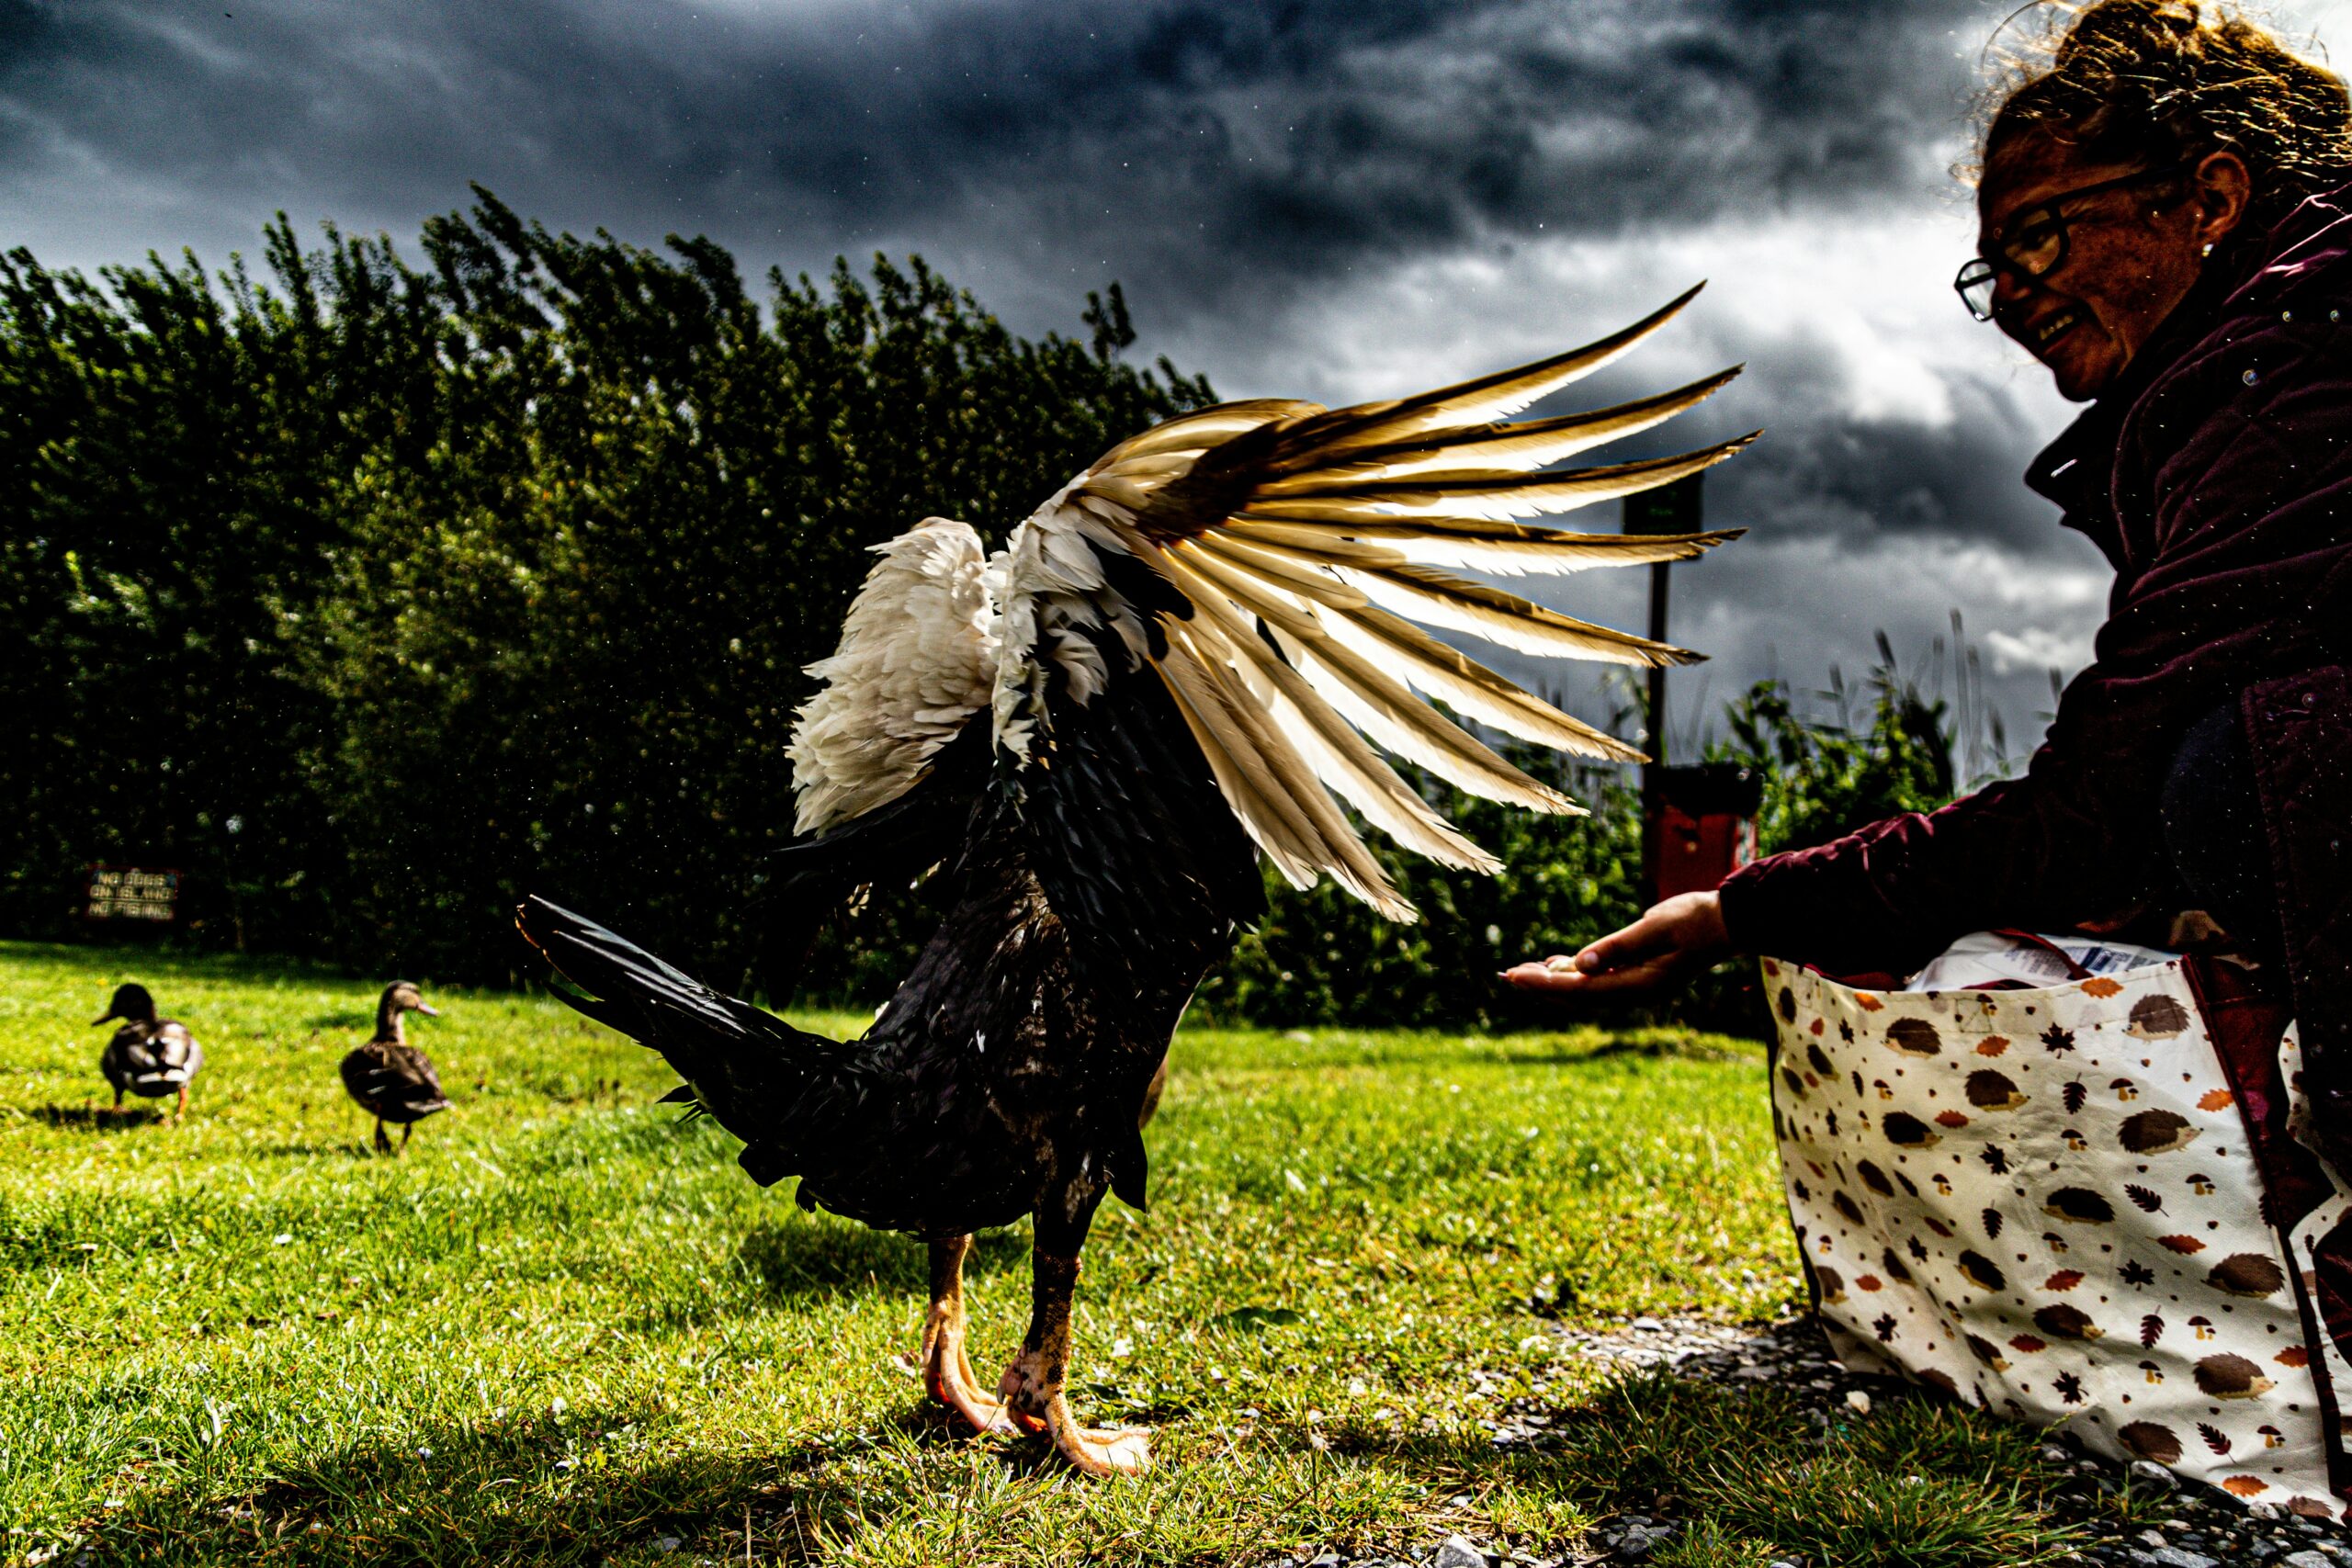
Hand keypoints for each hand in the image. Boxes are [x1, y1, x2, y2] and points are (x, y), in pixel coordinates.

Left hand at [1501, 891, 1734, 997]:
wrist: (1730, 921)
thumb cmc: (1695, 919)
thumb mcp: (1655, 927)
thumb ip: (1618, 946)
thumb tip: (1581, 965)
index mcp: (1640, 984)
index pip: (1581, 989)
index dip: (1544, 984)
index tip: (1514, 976)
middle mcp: (1637, 993)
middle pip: (1578, 996)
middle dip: (1541, 986)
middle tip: (1505, 975)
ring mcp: (1639, 987)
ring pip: (1586, 990)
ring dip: (1555, 982)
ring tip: (1522, 971)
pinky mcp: (1641, 976)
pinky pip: (1599, 981)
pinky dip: (1575, 974)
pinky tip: (1556, 963)